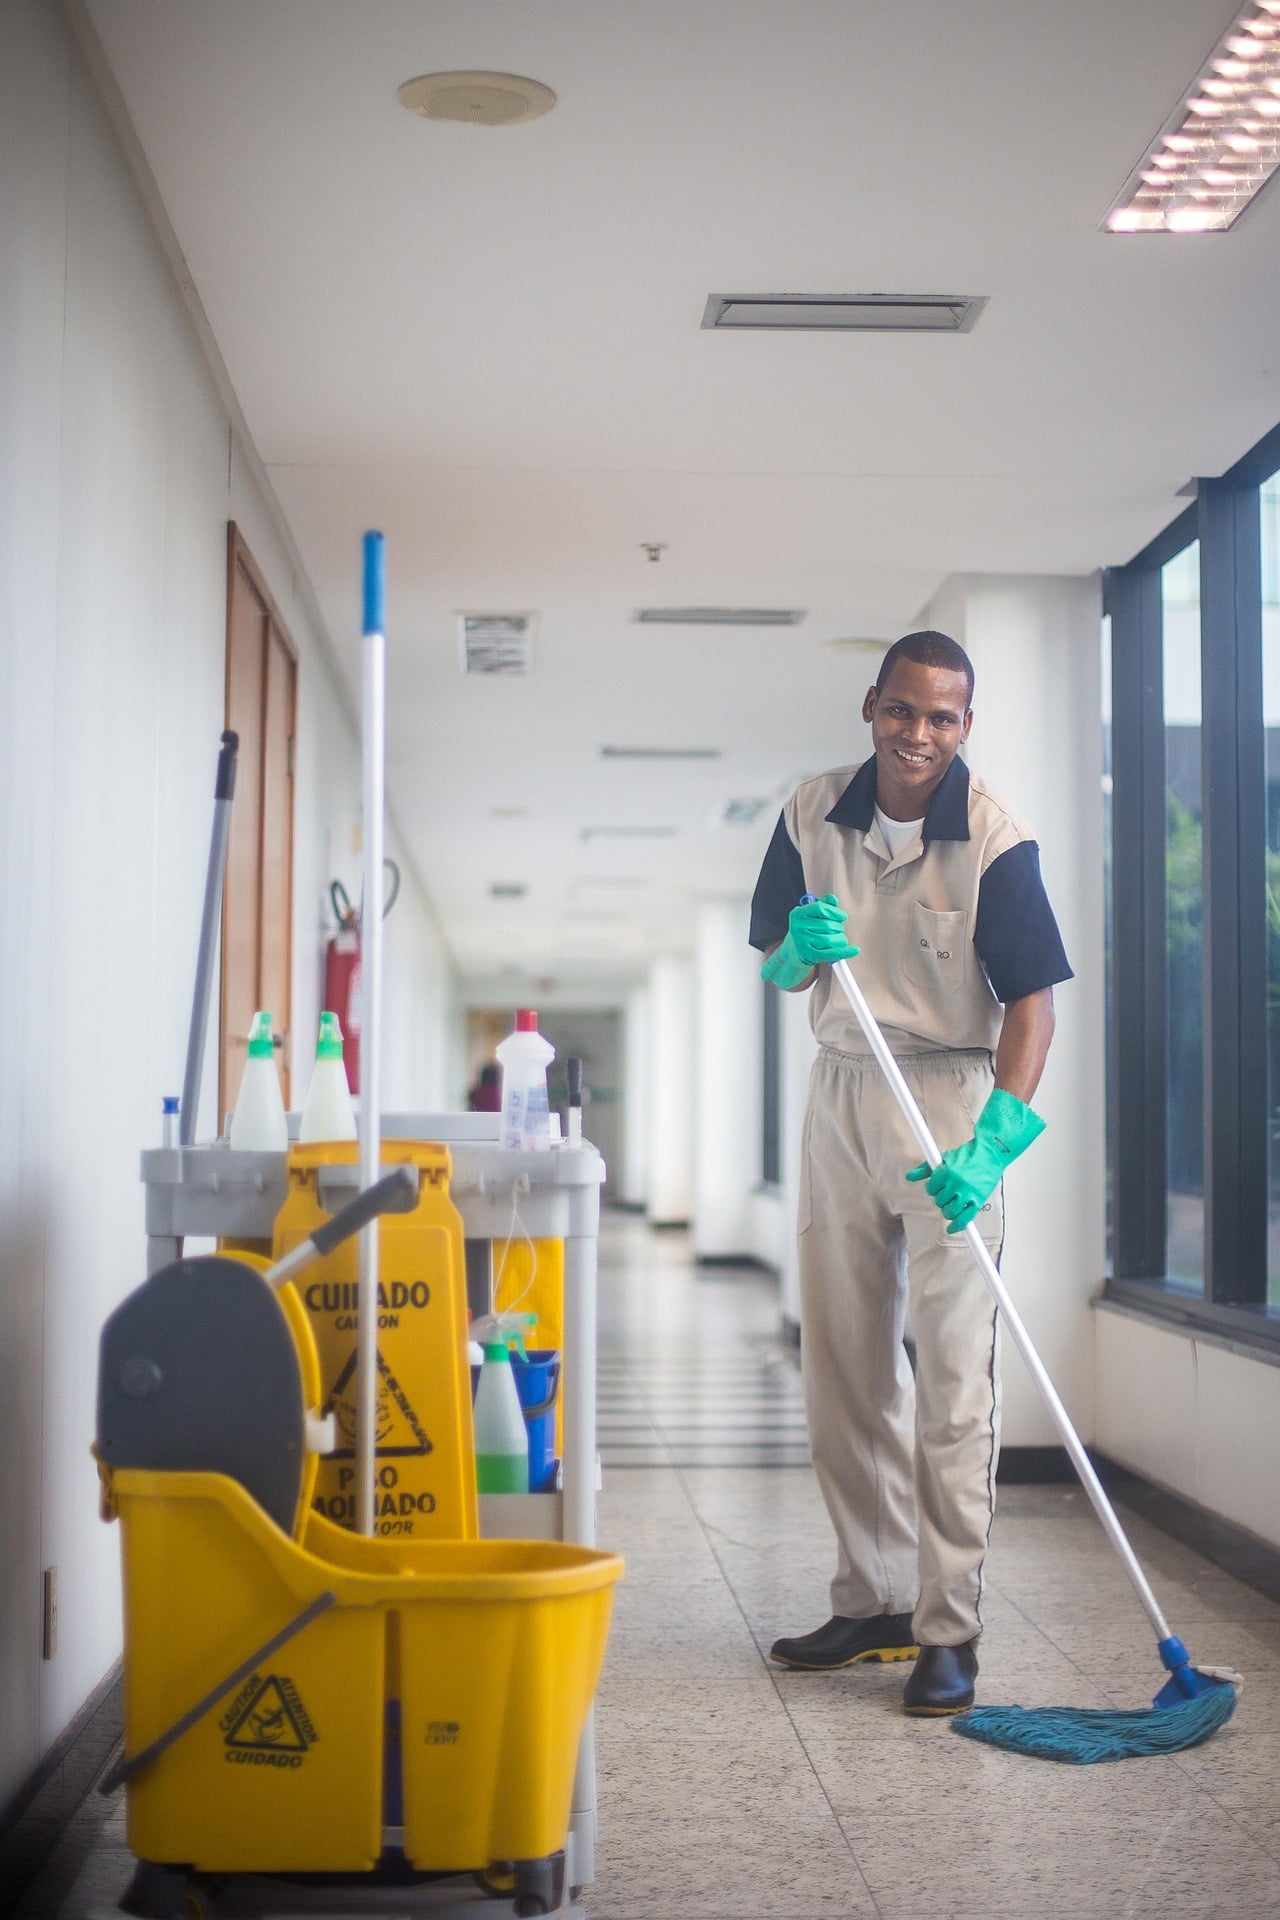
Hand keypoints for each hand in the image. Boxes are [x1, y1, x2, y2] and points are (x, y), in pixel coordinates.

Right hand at [760, 894, 858, 988]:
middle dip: (839, 927)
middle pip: (828, 925)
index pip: (820, 908)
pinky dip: (845, 952)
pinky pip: (831, 953)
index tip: (842, 916)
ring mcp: (802, 943)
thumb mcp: (809, 915)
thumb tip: (833, 900)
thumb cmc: (805, 930)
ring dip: (841, 939)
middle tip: (838, 929)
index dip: (835, 911)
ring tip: (840, 938)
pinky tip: (855, 950)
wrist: (793, 952)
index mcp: (797, 914)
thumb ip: (822, 904)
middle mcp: (797, 928)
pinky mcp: (809, 956)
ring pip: (830, 939)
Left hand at [905, 1087, 1044, 1232]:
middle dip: (941, 1199)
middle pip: (939, 1201)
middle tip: (947, 1194)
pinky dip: (957, 1226)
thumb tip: (909, 1176)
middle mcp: (956, 1183)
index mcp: (946, 1171)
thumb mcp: (944, 1158)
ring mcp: (967, 1193)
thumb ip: (925, 1169)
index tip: (938, 1187)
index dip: (933, 1189)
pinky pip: (965, 1219)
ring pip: (949, 1212)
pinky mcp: (978, 1201)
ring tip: (951, 1205)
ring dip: (948, 1211)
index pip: (931, 1189)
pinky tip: (952, 1228)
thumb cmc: (968, 1155)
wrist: (990, 1154)